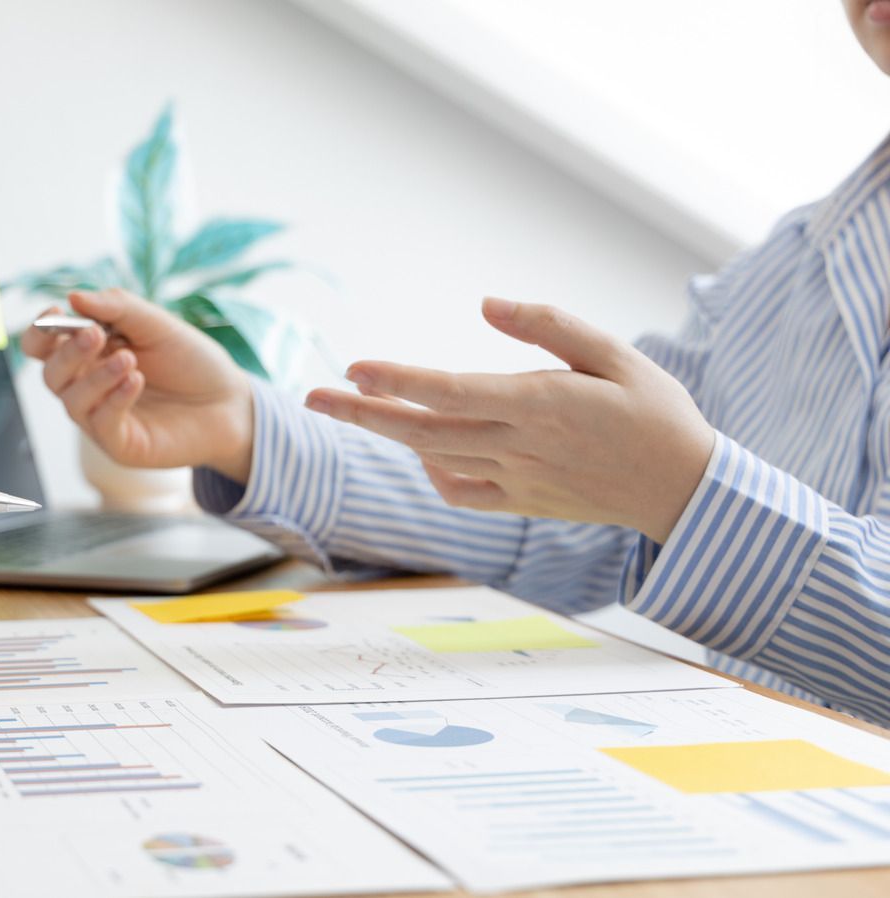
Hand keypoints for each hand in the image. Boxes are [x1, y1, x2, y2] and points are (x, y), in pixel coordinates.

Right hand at [19, 289, 255, 479]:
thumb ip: (117, 308)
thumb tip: (73, 297)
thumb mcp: (156, 324)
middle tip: (94, 334)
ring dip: (95, 377)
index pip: (44, 346)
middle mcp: (88, 387)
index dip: (40, 331)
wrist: (229, 401)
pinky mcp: (120, 444)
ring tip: (130, 360)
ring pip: (71, 400)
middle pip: (50, 373)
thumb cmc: (191, 361)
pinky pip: (101, 424)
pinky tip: (136, 380)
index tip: (55, 314)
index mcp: (90, 354)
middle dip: (67, 352)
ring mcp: (101, 418)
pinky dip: (114, 399)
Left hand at [304, 298, 714, 542]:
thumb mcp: (617, 354)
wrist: (687, 491)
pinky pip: (460, 492)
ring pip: (434, 458)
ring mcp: (517, 480)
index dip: (398, 381)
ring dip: (387, 434)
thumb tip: (486, 305)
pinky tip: (420, 448)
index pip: (452, 392)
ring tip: (347, 407)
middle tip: (311, 397)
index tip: (354, 367)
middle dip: (363, 412)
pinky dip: (431, 472)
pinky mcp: (522, 502)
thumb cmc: (655, 411)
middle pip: (424, 431)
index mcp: (541, 405)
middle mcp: (520, 447)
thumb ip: (550, 326)